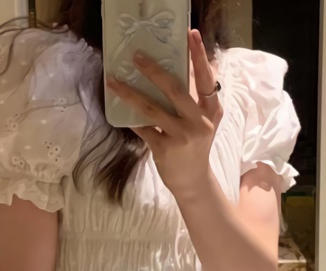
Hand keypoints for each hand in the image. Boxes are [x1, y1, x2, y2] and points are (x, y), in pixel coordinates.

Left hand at [106, 29, 222, 196]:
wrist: (193, 181)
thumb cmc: (195, 146)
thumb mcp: (203, 122)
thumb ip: (195, 99)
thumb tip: (181, 68)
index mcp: (211, 111)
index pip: (207, 79)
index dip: (199, 56)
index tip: (191, 34)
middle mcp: (199, 122)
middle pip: (175, 89)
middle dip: (154, 71)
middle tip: (137, 56)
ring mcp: (182, 136)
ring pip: (152, 109)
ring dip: (130, 93)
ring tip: (114, 81)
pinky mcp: (165, 149)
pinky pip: (144, 128)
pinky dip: (131, 118)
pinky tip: (119, 107)